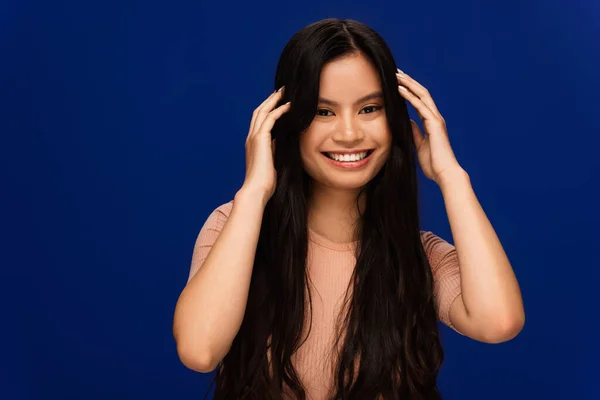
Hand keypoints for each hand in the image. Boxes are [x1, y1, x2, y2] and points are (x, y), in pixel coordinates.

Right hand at [242, 87, 290, 202]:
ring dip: (274, 100)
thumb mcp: (272, 162)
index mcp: (253, 143)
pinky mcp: (260, 139)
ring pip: (262, 112)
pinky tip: (288, 105)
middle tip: (282, 90)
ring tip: (285, 92)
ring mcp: (254, 137)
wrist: (256, 190)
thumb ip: (274, 150)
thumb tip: (282, 142)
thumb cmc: (265, 182)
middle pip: (259, 111)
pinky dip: (278, 110)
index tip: (279, 101)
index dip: (268, 109)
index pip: (260, 120)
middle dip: (270, 99)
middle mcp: (251, 138)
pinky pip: (269, 119)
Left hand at [396, 69, 462, 184]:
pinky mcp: (435, 124)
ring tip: (396, 75)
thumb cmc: (434, 164)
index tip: (397, 82)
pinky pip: (421, 106)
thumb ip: (415, 133)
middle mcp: (435, 118)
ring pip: (422, 95)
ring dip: (409, 84)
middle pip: (422, 93)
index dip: (409, 90)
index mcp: (431, 122)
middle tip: (396, 72)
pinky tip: (400, 89)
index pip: (420, 101)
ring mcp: (436, 120)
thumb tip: (408, 122)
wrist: (445, 174)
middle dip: (409, 81)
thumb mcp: (419, 145)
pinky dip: (409, 96)